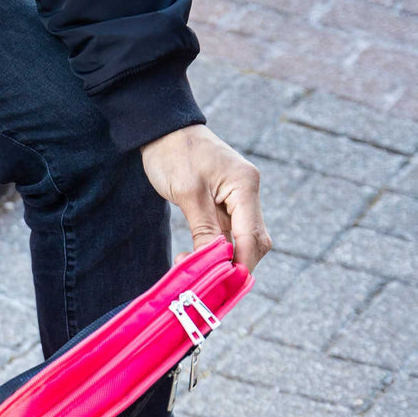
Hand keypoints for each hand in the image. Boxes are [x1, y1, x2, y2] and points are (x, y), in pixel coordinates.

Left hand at [140, 124, 270, 272]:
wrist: (164, 130)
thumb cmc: (174, 154)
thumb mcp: (188, 193)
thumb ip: (204, 230)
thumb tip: (216, 263)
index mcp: (245, 186)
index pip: (252, 237)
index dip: (239, 265)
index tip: (220, 286)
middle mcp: (248, 194)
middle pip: (253, 243)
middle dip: (233, 265)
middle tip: (202, 280)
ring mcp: (238, 200)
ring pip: (241, 242)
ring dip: (222, 259)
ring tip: (191, 268)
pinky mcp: (224, 205)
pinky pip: (227, 234)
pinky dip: (215, 250)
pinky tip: (195, 258)